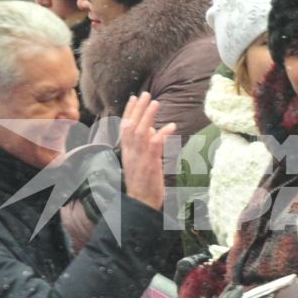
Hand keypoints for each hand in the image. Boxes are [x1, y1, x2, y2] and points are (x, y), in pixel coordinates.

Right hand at [118, 91, 174, 211]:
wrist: (140, 204)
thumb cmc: (143, 183)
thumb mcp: (142, 161)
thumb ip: (145, 144)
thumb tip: (153, 128)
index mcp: (127, 151)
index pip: (125, 126)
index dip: (129, 111)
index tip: (134, 97)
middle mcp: (130, 152)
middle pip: (131, 125)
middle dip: (138, 108)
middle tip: (146, 94)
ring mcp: (139, 158)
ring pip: (141, 132)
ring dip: (149, 116)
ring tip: (156, 102)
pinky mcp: (149, 165)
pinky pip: (155, 146)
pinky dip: (163, 134)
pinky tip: (171, 125)